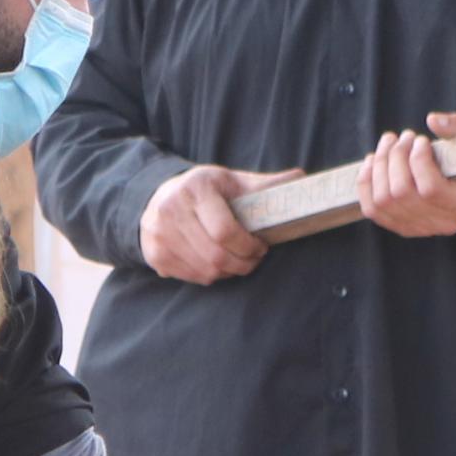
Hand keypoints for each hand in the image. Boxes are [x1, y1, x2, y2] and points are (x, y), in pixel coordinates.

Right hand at [138, 164, 286, 284]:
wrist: (160, 196)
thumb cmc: (207, 190)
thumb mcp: (234, 182)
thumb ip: (266, 185)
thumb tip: (301, 178)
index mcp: (195, 188)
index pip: (224, 231)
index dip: (248, 246)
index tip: (261, 246)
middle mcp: (171, 210)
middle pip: (215, 256)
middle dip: (242, 264)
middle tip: (253, 260)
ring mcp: (159, 234)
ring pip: (205, 271)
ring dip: (228, 272)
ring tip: (237, 261)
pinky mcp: (154, 254)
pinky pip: (192, 277)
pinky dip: (210, 275)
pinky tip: (216, 263)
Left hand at [356, 113, 455, 237]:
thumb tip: (433, 121)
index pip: (432, 190)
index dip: (418, 160)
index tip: (421, 139)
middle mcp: (445, 223)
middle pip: (402, 193)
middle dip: (395, 157)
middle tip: (404, 136)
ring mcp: (422, 228)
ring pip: (384, 200)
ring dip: (379, 165)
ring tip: (389, 143)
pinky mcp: (403, 226)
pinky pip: (373, 211)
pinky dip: (366, 183)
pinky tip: (372, 161)